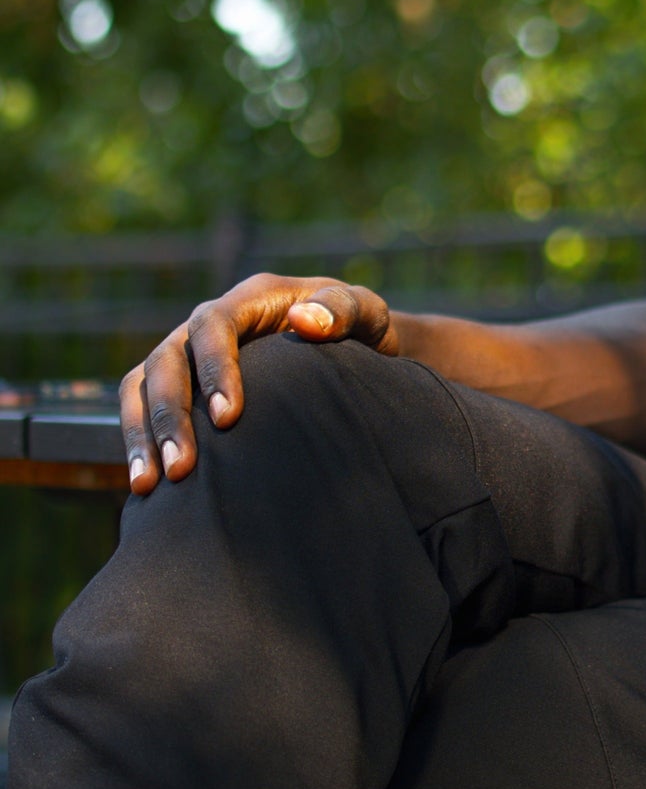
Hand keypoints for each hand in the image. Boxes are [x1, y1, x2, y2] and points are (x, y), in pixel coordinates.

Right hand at [119, 274, 396, 492]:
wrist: (353, 349)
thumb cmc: (359, 330)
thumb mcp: (365, 313)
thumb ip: (343, 311)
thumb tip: (305, 321)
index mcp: (251, 299)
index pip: (214, 325)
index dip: (215, 369)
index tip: (228, 419)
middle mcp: (210, 322)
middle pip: (167, 359)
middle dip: (169, 414)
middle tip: (182, 467)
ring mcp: (188, 352)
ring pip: (142, 385)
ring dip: (142, 433)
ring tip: (147, 486)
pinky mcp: (181, 384)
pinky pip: (140, 407)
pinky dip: (138, 442)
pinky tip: (146, 489)